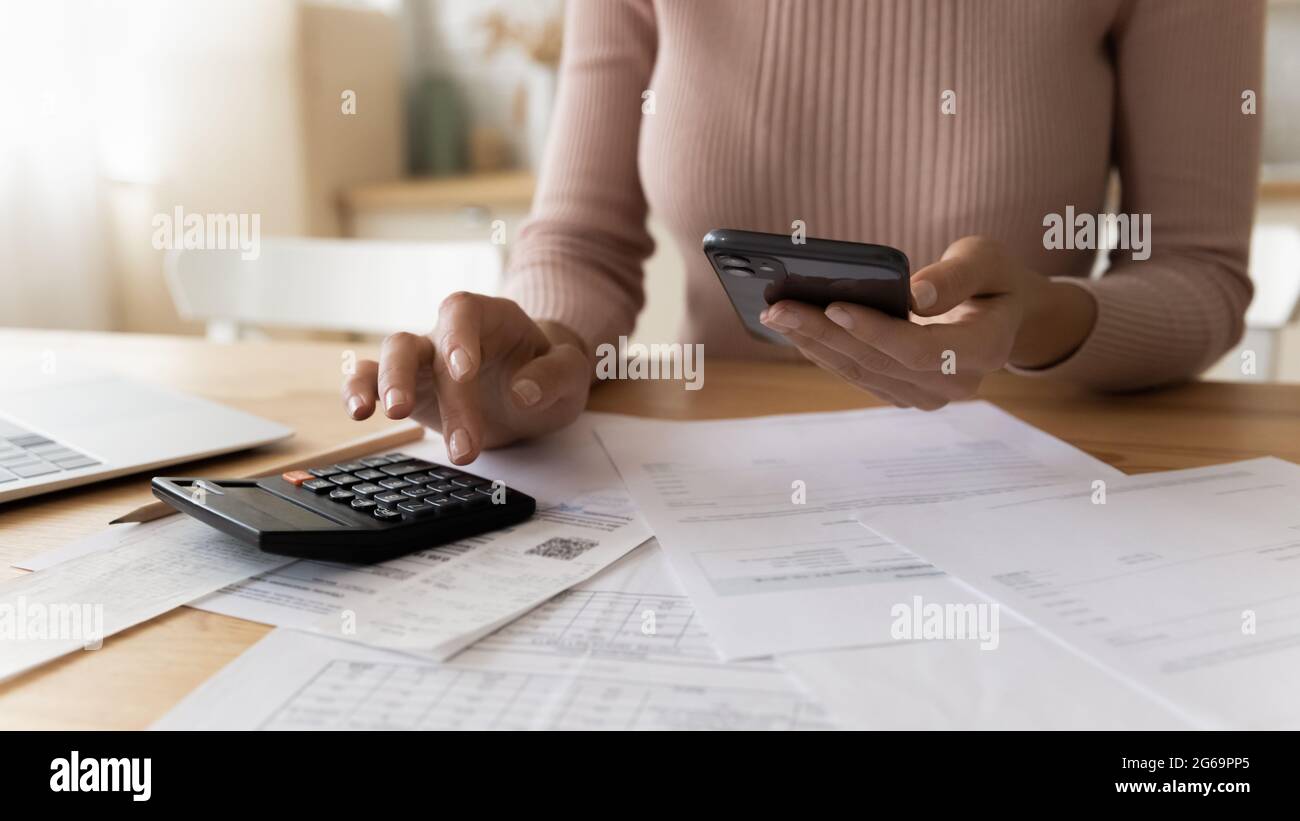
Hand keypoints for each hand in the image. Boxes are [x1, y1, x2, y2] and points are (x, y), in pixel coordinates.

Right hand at [341, 292, 590, 463]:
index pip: (462, 312)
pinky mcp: (410, 388)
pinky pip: (372, 381)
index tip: (462, 371)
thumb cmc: (549, 375)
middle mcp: (450, 334)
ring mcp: (426, 360)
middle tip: (410, 412)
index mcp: (490, 317)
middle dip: (411, 376)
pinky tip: (359, 413)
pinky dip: (360, 392)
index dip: (456, 336)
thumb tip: (522, 392)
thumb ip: (555, 376)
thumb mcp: (571, 375)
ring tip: (392, 414)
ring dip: (386, 385)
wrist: (535, 394)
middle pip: (419, 341)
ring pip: (391, 356)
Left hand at [758, 236, 1095, 409]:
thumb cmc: (993, 279)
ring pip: (861, 373)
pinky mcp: (902, 393)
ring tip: (776, 315)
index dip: (875, 331)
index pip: (920, 350)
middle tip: (779, 307)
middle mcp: (955, 385)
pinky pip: (857, 375)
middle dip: (825, 334)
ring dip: (814, 345)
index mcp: (984, 350)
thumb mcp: (988, 260)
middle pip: (879, 364)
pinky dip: (823, 351)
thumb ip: (956, 276)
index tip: (834, 305)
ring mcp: (926, 396)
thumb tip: (914, 293)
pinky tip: (793, 328)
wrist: (1003, 315)